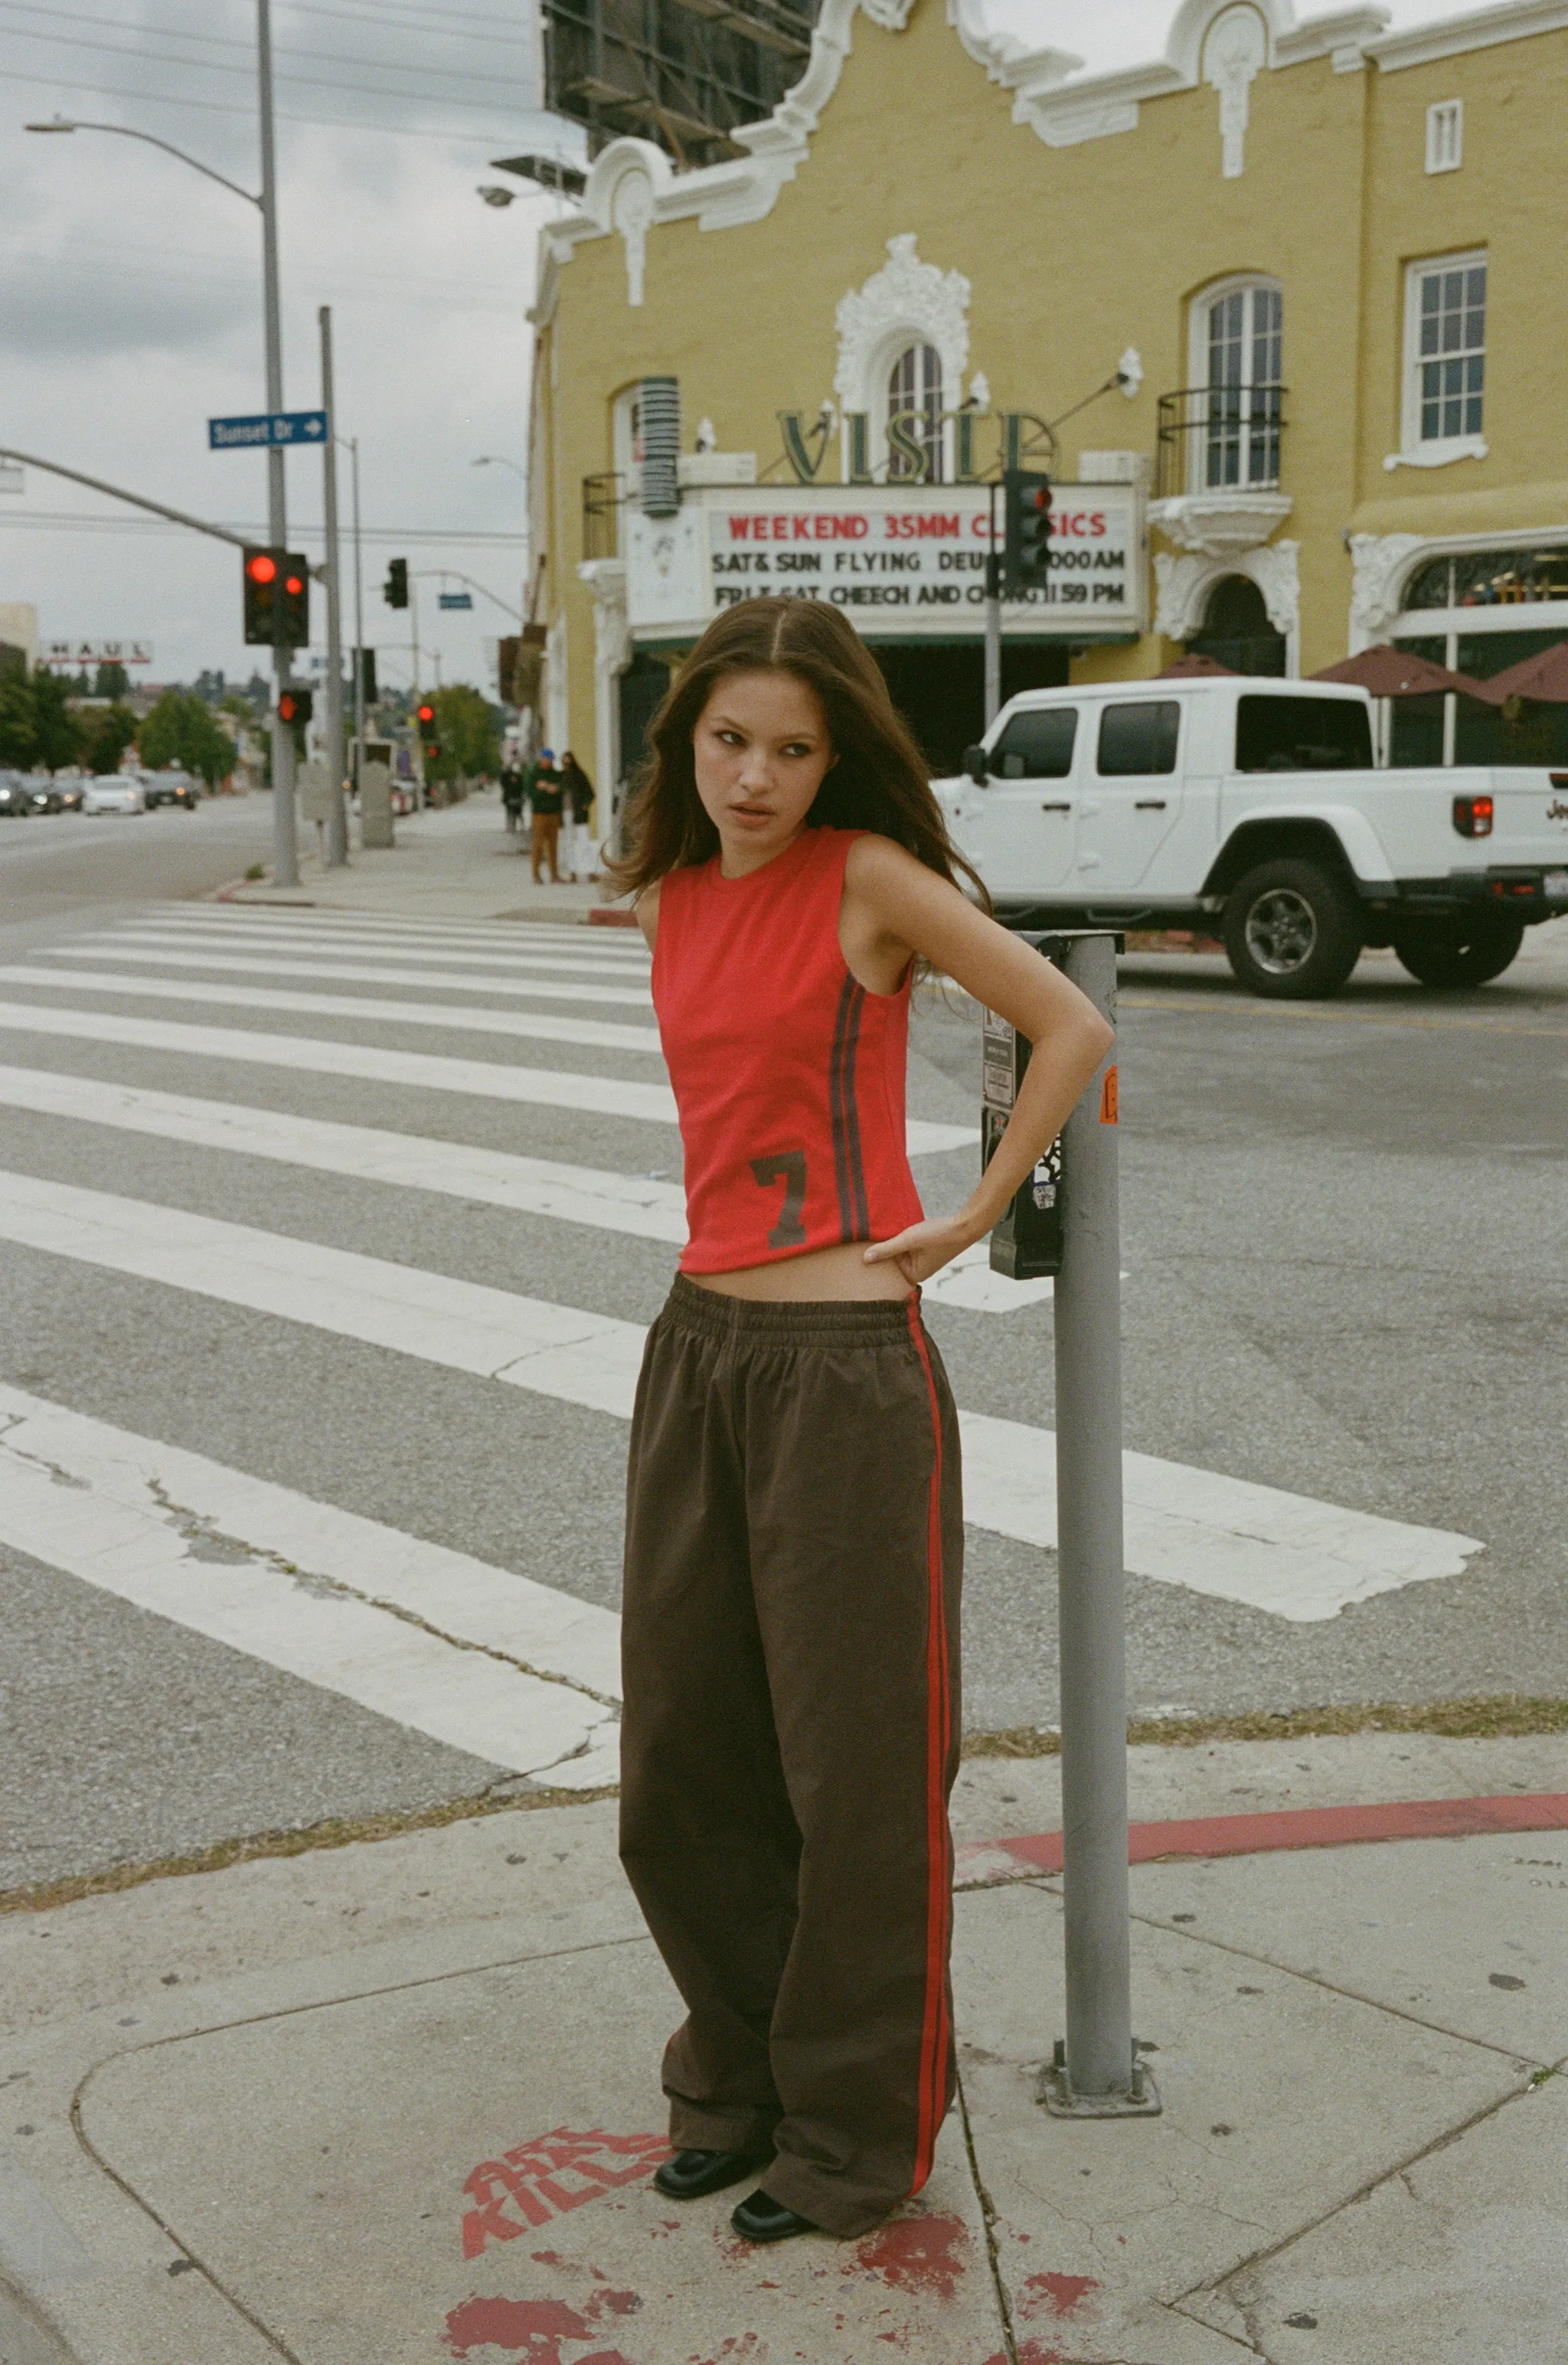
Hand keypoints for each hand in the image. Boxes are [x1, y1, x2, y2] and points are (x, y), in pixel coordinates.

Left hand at [863, 1215, 981, 1287]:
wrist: (964, 1226)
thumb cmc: (938, 1235)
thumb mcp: (908, 1240)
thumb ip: (886, 1249)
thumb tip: (865, 1259)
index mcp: (913, 1275)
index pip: (886, 1269)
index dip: (875, 1259)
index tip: (861, 1250)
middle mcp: (917, 1272)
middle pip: (892, 1262)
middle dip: (883, 1251)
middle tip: (866, 1240)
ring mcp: (921, 1262)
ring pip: (899, 1253)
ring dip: (893, 1244)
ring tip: (880, 1233)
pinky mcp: (924, 1252)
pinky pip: (907, 1248)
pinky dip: (902, 1240)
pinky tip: (896, 1230)